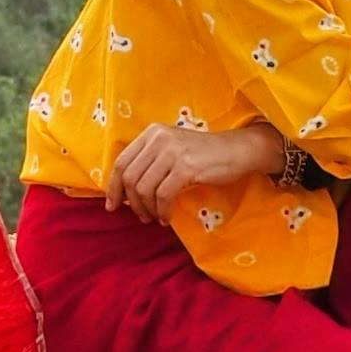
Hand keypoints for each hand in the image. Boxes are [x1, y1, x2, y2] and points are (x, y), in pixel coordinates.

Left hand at [112, 118, 287, 221]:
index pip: (121, 162)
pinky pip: (163, 195)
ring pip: (144, 188)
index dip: (113, 187)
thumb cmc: (204, 155)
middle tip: (140, 216)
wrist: (237, 150)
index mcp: (152, 133)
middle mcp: (159, 139)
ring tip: (155, 218)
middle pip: (130, 177)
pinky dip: (162, 211)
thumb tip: (124, 192)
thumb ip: (150, 162)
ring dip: (147, 209)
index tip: (113, 206)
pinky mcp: (185, 167)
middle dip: (131, 202)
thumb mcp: (172, 150)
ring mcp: (172, 152)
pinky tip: (167, 218)